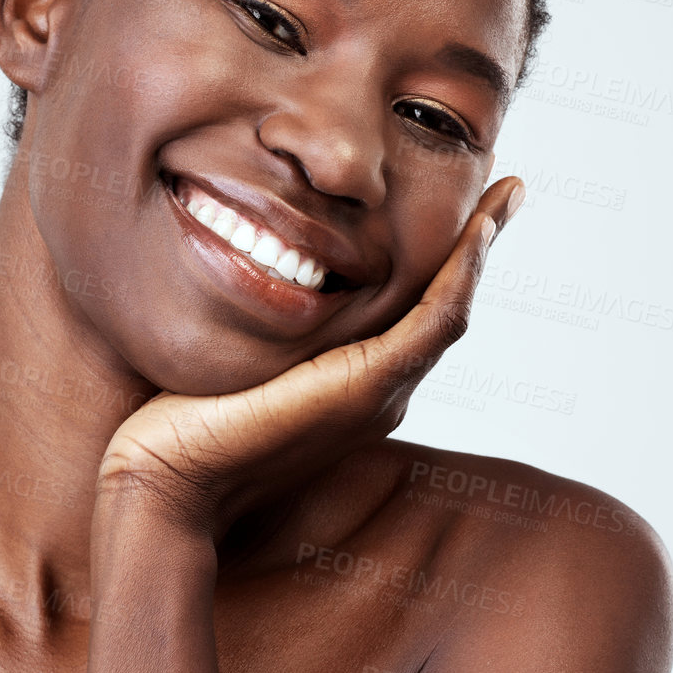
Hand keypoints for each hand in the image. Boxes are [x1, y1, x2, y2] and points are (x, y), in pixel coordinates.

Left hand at [97, 175, 524, 537]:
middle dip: (477, 247)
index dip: (439, 262)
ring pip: (449, 311)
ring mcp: (378, 394)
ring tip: (505, 194)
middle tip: (504, 190)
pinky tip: (474, 233)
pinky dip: (458, 276)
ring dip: (481, 249)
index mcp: (352, 387)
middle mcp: (379, 393)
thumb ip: (260, 326)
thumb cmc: (180, 425)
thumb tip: (243, 270)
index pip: (410, 313)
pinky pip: (431, 323)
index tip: (459, 209)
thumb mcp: (234, 356)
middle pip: (443, 307)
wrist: (167, 482)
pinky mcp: (364, 389)